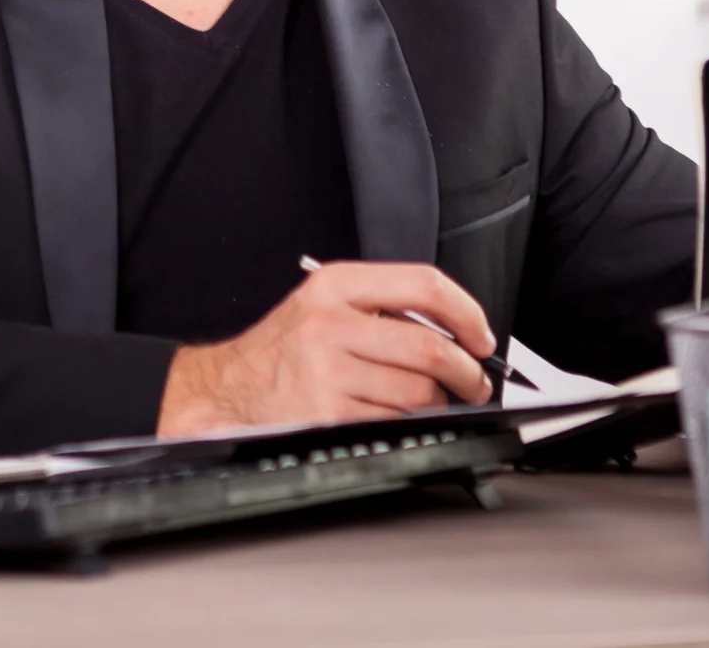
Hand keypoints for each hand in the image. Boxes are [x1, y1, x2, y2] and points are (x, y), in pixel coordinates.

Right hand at [155, 260, 494, 436]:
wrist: (228, 389)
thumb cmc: (282, 349)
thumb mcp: (322, 304)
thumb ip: (382, 306)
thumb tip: (455, 331)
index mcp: (335, 286)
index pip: (424, 285)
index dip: (466, 312)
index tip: (480, 336)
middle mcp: (330, 323)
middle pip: (428, 347)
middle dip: (465, 372)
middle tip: (474, 382)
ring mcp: (327, 370)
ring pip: (417, 391)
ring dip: (436, 403)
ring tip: (430, 401)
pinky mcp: (327, 413)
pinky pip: (393, 421)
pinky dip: (406, 423)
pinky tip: (393, 415)